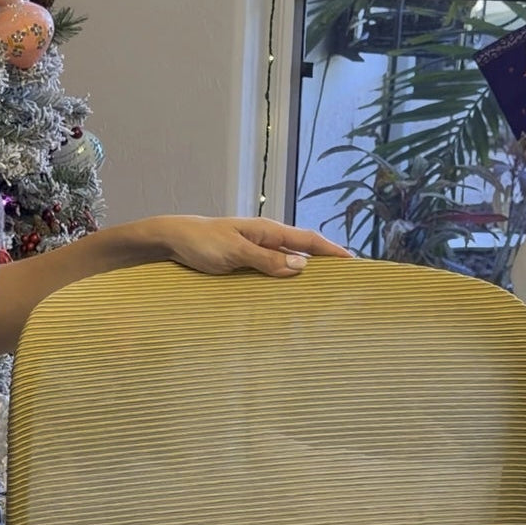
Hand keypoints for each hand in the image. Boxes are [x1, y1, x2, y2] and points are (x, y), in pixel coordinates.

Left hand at [154, 215, 354, 278]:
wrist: (171, 239)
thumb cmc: (200, 242)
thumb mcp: (234, 252)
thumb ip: (266, 259)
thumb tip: (302, 266)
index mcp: (267, 231)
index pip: (308, 240)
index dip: (332, 251)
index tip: (354, 262)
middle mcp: (265, 239)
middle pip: (303, 251)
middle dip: (324, 263)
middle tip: (345, 282)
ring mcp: (255, 250)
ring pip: (288, 261)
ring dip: (305, 273)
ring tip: (323, 291)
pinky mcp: (244, 262)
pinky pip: (271, 270)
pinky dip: (284, 278)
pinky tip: (288, 292)